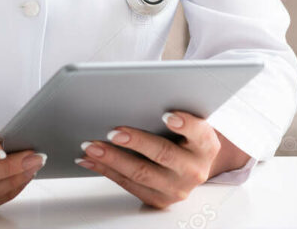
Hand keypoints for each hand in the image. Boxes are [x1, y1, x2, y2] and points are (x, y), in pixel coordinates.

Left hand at [75, 111, 249, 208]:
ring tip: (91, 146)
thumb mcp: (188, 121)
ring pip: (140, 174)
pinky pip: (129, 185)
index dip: (184, 124)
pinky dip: (106, 171)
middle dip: (135, 142)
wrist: (192, 164)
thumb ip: (174, 111)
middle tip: (113, 131)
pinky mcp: (159, 200)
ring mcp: (177, 189)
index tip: (167, 115)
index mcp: (206, 145)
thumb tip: (136, 97)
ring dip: (112, 159)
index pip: (199, 133)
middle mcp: (195, 170)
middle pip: (163, 154)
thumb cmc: (184, 135)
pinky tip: (90, 160)